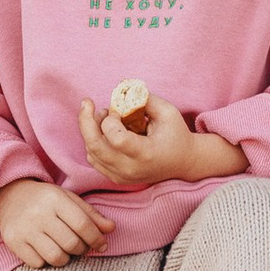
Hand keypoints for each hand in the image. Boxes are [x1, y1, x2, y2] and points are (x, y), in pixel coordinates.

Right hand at [0, 178, 111, 268]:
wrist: (10, 197)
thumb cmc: (45, 200)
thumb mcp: (68, 200)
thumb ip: (91, 215)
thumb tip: (111, 229)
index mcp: (55, 199)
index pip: (83, 224)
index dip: (96, 238)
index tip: (101, 245)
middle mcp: (39, 214)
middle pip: (71, 244)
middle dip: (82, 249)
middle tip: (80, 247)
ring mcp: (25, 229)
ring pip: (55, 257)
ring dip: (66, 258)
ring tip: (64, 250)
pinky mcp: (13, 242)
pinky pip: (37, 264)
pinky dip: (46, 261)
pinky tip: (46, 251)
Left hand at [75, 95, 245, 188]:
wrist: (183, 163)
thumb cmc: (176, 134)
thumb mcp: (167, 111)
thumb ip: (144, 99)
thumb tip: (121, 92)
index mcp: (146, 153)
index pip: (116, 139)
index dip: (110, 120)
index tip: (118, 110)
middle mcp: (131, 169)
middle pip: (94, 147)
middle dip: (85, 121)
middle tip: (87, 103)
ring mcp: (122, 176)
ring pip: (91, 152)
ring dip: (91, 130)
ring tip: (105, 116)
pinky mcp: (117, 178)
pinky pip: (94, 159)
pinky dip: (94, 142)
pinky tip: (105, 130)